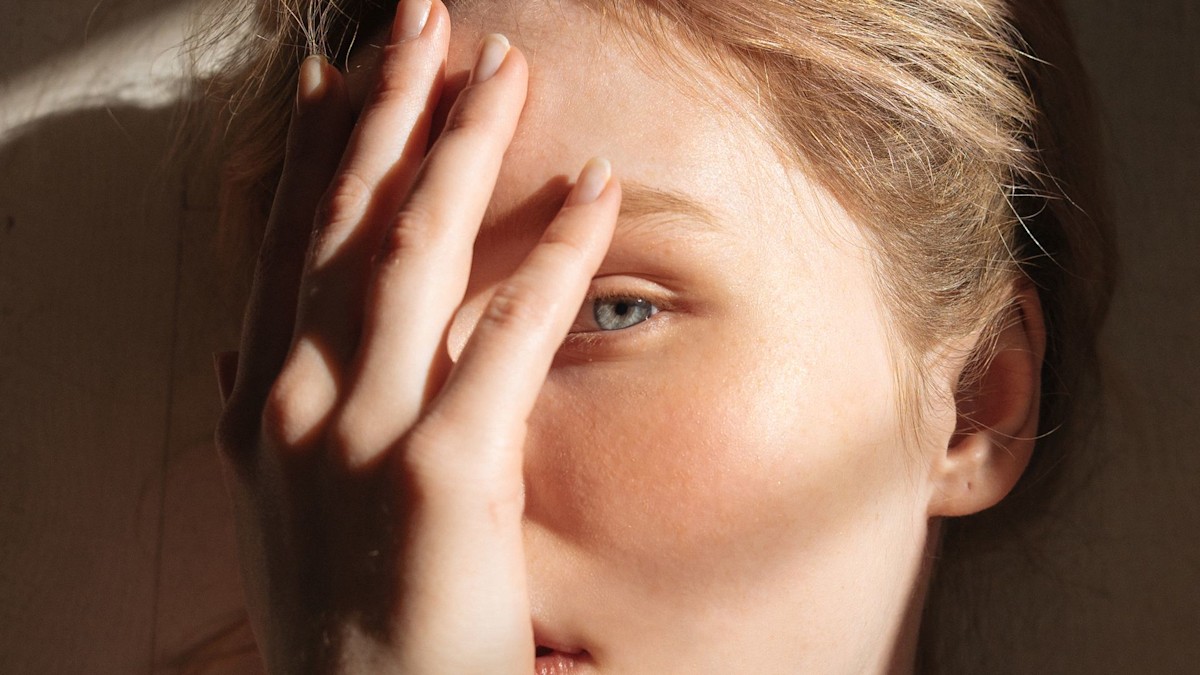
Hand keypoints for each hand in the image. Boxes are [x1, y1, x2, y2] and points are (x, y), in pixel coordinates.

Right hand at [213, 0, 619, 670]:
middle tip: (422, 21)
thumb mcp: (273, 508)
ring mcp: (367, 431)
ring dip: (461, 146)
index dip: (320, 149)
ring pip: (416, 250)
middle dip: (388, 110)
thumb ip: (258, 418)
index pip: (288, 241)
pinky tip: (596, 187)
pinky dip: (558, 252)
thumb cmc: (334, 613)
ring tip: (502, 65)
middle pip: (345, 219)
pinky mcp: (447, 471)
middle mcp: (301, 400)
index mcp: (263, 403)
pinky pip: (510, 333)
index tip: (343, 74)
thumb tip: (242, 345)